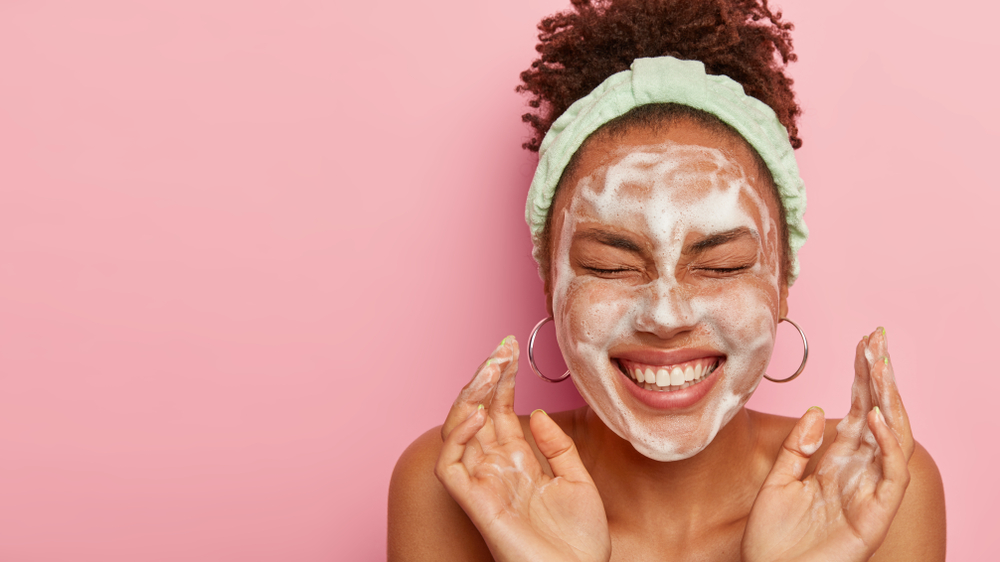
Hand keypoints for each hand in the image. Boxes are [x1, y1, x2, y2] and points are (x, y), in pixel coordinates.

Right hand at [435, 337, 610, 561]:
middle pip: (479, 412)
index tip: (510, 349)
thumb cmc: (580, 541)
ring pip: (458, 430)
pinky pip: (450, 465)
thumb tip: (539, 412)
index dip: (503, 379)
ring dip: (470, 397)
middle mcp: (497, 468)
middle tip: (500, 349)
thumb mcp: (578, 480)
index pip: (502, 410)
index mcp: (520, 461)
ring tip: (489, 371)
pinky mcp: (474, 503)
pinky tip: (478, 415)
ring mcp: (483, 483)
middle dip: (486, 377)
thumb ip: (558, 446)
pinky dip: (457, 437)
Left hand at [743, 327, 913, 561]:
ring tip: (880, 365)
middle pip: (877, 415)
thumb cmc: (773, 540)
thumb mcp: (777, 481)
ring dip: (887, 400)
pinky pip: (891, 473)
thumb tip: (819, 409)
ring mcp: (870, 492)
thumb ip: (797, 447)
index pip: (856, 410)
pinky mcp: (876, 514)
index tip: (864, 342)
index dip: (861, 377)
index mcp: (836, 462)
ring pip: (891, 438)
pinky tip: (872, 416)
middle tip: (878, 339)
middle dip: (879, 377)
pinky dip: (885, 443)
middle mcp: (858, 472)